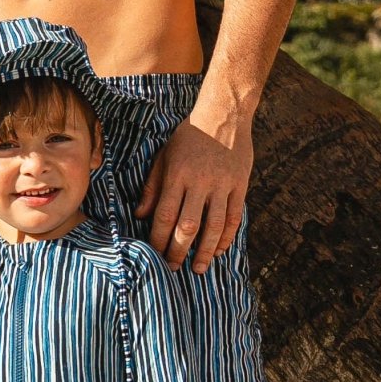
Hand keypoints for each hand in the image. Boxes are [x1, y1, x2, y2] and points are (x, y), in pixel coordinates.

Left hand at [135, 99, 253, 273]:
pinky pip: (234, 216)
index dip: (159, 239)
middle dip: (179, 251)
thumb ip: (152, 187)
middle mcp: (200, 182)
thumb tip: (140, 216)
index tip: (154, 254)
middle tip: (172, 268)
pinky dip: (227, 236)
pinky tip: (219, 250)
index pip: (165, 215)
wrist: (225, 112)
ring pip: (214, 226)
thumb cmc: (189, 136)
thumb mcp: (164, 156)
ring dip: (205, 251)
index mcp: (177, 175)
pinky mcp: (240, 184)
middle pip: (188, 226)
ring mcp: (222, 184)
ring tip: (198, 269)